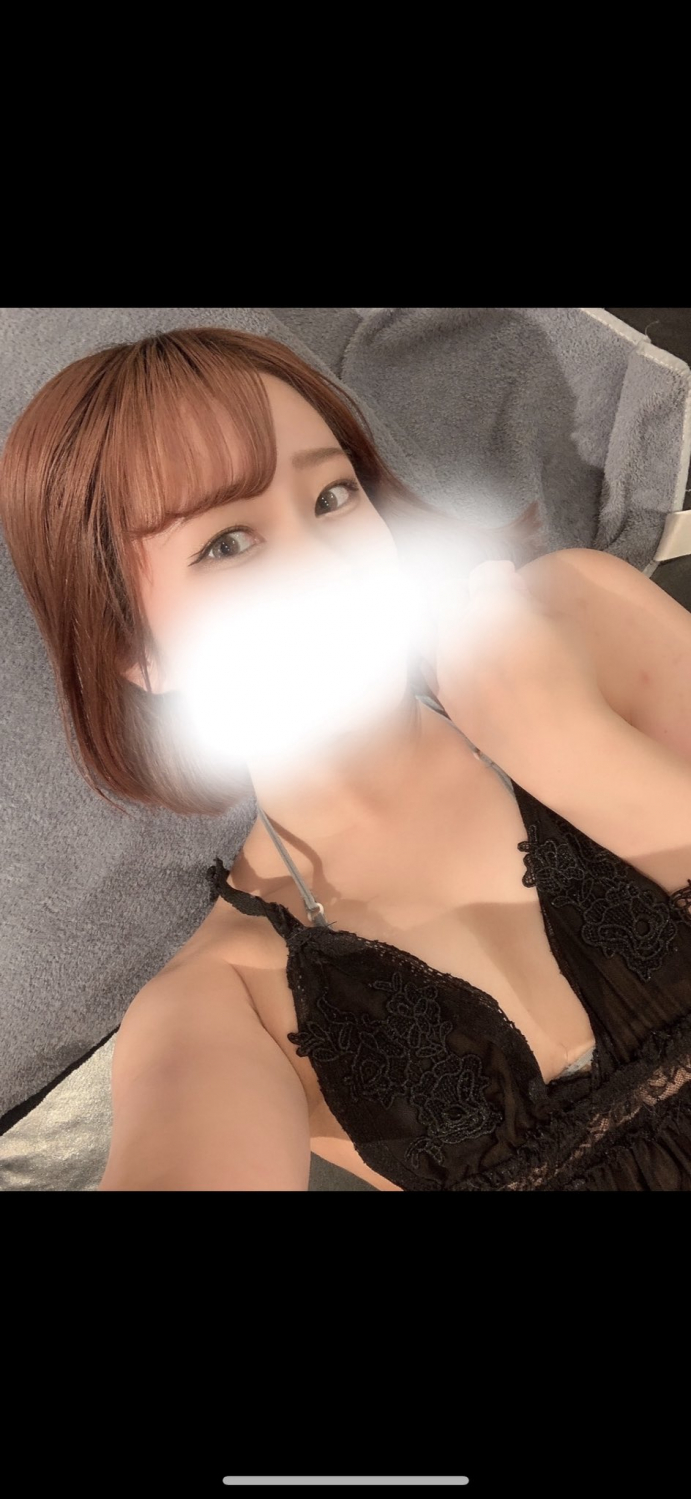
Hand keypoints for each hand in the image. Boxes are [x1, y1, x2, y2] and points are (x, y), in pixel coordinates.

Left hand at [424, 559, 606, 773]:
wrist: (558, 745)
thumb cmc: (571, 685)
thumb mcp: (563, 631)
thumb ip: (531, 603)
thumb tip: (511, 590)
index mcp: (495, 610)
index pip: (483, 574)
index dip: (498, 575)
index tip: (507, 581)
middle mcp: (464, 635)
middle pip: (448, 595)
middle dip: (466, 593)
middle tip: (489, 606)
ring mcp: (449, 668)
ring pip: (435, 630)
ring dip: (451, 625)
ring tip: (478, 636)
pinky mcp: (446, 697)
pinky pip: (435, 666)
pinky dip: (448, 658)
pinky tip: (472, 666)